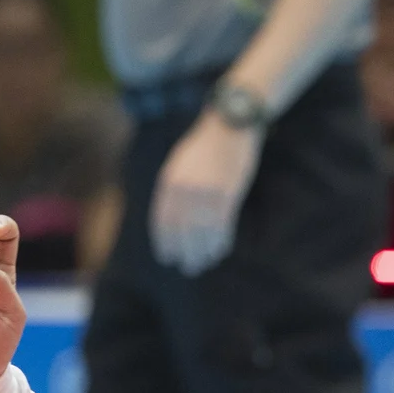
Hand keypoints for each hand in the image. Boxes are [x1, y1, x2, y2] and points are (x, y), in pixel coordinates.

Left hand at [150, 110, 262, 276]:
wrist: (230, 124)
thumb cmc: (205, 146)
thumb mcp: (180, 165)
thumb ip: (174, 191)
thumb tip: (172, 221)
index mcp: (170, 181)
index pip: (163, 221)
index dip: (165, 242)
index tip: (167, 257)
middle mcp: (185, 189)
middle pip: (183, 231)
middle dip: (185, 253)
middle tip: (188, 268)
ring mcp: (207, 192)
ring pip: (203, 232)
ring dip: (204, 252)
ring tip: (204, 263)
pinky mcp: (228, 194)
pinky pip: (222, 225)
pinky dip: (221, 241)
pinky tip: (220, 251)